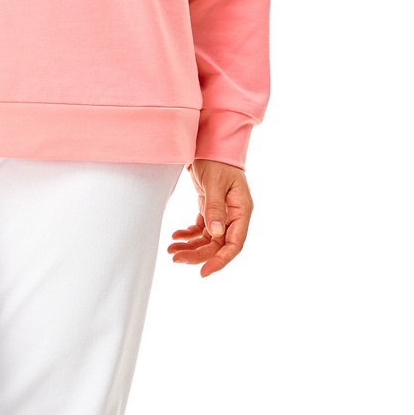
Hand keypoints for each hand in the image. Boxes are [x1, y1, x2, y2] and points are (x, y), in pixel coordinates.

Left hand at [168, 159, 252, 277]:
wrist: (211, 143)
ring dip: (191, 247)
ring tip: (172, 250)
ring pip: (208, 240)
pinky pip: (201, 230)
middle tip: (176, 257)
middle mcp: (234, 216)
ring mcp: (222, 214)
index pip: (234, 243)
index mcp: (241, 211)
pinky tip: (176, 236)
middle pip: (217, 245)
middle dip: (198, 254)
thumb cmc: (217, 160)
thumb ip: (214, 208)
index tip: (203, 272)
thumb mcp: (215, 183)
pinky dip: (189, 235)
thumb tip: (216, 233)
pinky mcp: (211, 210)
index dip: (220, 260)